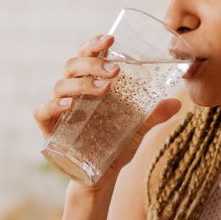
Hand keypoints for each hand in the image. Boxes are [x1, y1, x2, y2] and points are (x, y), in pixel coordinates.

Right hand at [35, 34, 182, 191]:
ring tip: (105, 89)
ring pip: (61, 84)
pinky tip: (71, 106)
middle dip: (93, 63)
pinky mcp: (49, 129)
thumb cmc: (114, 146)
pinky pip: (43, 111)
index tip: (111, 40)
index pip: (87, 55)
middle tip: (115, 72)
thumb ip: (153, 116)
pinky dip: (55, 105)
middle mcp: (72, 92)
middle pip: (72, 64)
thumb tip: (177, 103)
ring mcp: (58, 109)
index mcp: (89, 84)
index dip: (95, 44)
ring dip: (82, 83)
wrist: (100, 178)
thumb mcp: (137, 130)